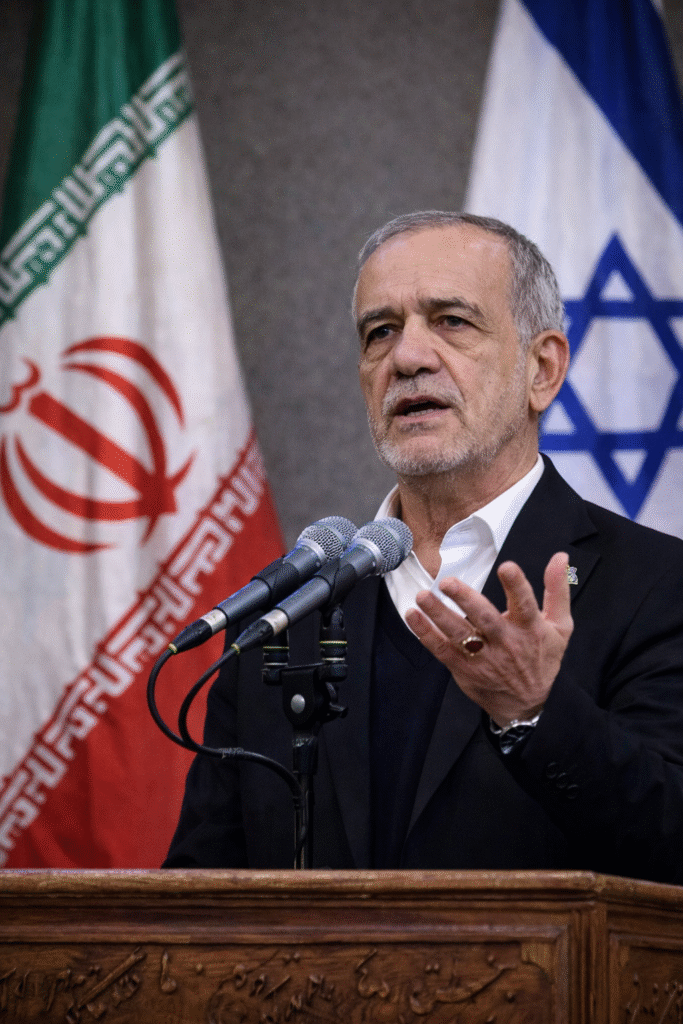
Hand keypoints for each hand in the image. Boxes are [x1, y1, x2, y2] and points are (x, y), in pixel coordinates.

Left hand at [405, 551, 573, 727]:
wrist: (527, 705)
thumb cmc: (542, 659)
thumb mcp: (560, 626)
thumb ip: (557, 590)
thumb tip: (560, 557)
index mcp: (530, 629)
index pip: (525, 604)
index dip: (516, 586)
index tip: (507, 567)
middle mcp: (506, 643)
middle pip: (484, 619)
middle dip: (466, 600)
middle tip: (448, 582)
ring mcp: (483, 658)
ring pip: (458, 635)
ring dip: (438, 615)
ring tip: (422, 596)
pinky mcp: (464, 669)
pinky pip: (442, 650)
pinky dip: (425, 633)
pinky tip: (413, 616)